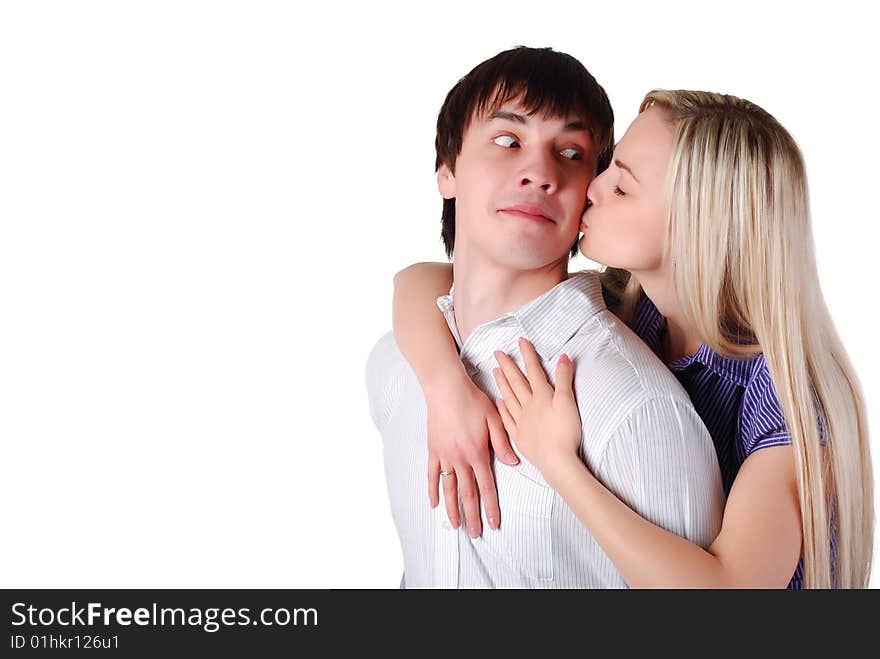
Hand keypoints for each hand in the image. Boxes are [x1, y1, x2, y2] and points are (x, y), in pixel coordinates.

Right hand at [425, 366, 518, 537]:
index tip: (493, 524)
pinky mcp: (433, 450)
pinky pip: (431, 475)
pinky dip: (432, 490)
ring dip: (452, 509)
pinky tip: (434, 503)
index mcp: (477, 453)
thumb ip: (503, 443)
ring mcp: (445, 456)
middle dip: (472, 516)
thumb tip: (513, 463)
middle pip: (467, 494)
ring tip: (455, 526)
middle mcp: (460, 459)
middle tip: (476, 533)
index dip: (490, 508)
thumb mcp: (495, 419)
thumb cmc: (472, 400)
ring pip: (449, 489)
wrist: (446, 388)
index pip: (486, 487)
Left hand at [493, 337, 582, 486]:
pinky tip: (498, 402)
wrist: (556, 461)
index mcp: (541, 396)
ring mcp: (522, 421)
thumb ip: (564, 379)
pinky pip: (507, 419)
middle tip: (497, 353)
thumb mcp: (568, 401)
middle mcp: (528, 406)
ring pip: (509, 397)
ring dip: (502, 383)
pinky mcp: (520, 436)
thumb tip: (564, 357)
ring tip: (495, 371)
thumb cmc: (565, 432)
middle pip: (516, 382)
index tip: (520, 341)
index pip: (533, 370)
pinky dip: (502, 408)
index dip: (527, 354)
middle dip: (507, 366)